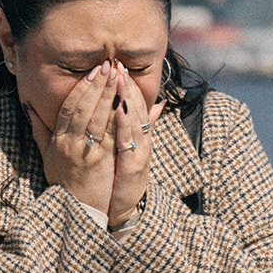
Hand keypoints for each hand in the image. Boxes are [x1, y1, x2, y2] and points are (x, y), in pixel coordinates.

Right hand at [25, 61, 118, 212]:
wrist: (74, 211)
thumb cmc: (64, 184)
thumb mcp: (47, 157)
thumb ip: (40, 131)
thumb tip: (30, 108)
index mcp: (58, 139)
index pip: (69, 106)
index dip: (82, 87)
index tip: (93, 71)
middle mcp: (68, 142)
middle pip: (83, 106)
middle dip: (96, 84)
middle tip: (108, 65)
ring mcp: (83, 151)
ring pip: (96, 116)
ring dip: (108, 94)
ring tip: (118, 76)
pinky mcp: (98, 161)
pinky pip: (108, 134)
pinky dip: (116, 116)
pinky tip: (124, 102)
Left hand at [107, 65, 165, 227]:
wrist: (120, 210)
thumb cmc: (117, 179)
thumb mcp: (128, 150)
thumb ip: (137, 127)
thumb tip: (155, 106)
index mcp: (136, 135)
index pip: (132, 103)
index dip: (126, 84)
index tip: (116, 65)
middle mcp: (141, 141)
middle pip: (135, 107)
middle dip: (126, 85)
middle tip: (117, 63)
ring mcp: (139, 153)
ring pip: (134, 120)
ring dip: (127, 98)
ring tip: (119, 78)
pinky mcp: (135, 166)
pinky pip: (128, 141)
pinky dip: (124, 124)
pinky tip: (118, 109)